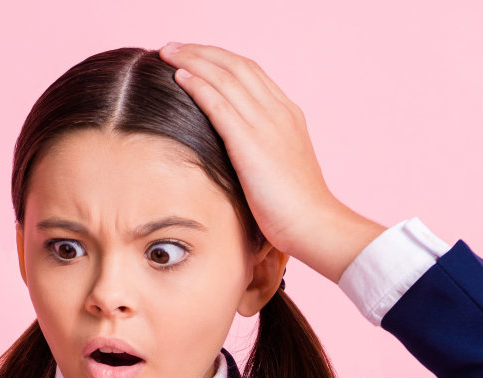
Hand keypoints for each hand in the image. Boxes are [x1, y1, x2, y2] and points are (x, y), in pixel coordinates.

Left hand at [157, 42, 385, 283]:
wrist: (314, 224)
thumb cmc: (295, 209)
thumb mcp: (279, 169)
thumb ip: (261, 152)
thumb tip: (238, 156)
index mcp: (287, 114)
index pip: (250, 72)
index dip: (220, 59)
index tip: (195, 56)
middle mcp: (278, 111)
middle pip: (236, 66)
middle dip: (202, 52)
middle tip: (173, 47)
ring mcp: (266, 124)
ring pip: (225, 78)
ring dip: (193, 61)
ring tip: (168, 53)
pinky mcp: (251, 143)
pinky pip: (220, 104)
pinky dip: (199, 85)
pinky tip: (179, 76)